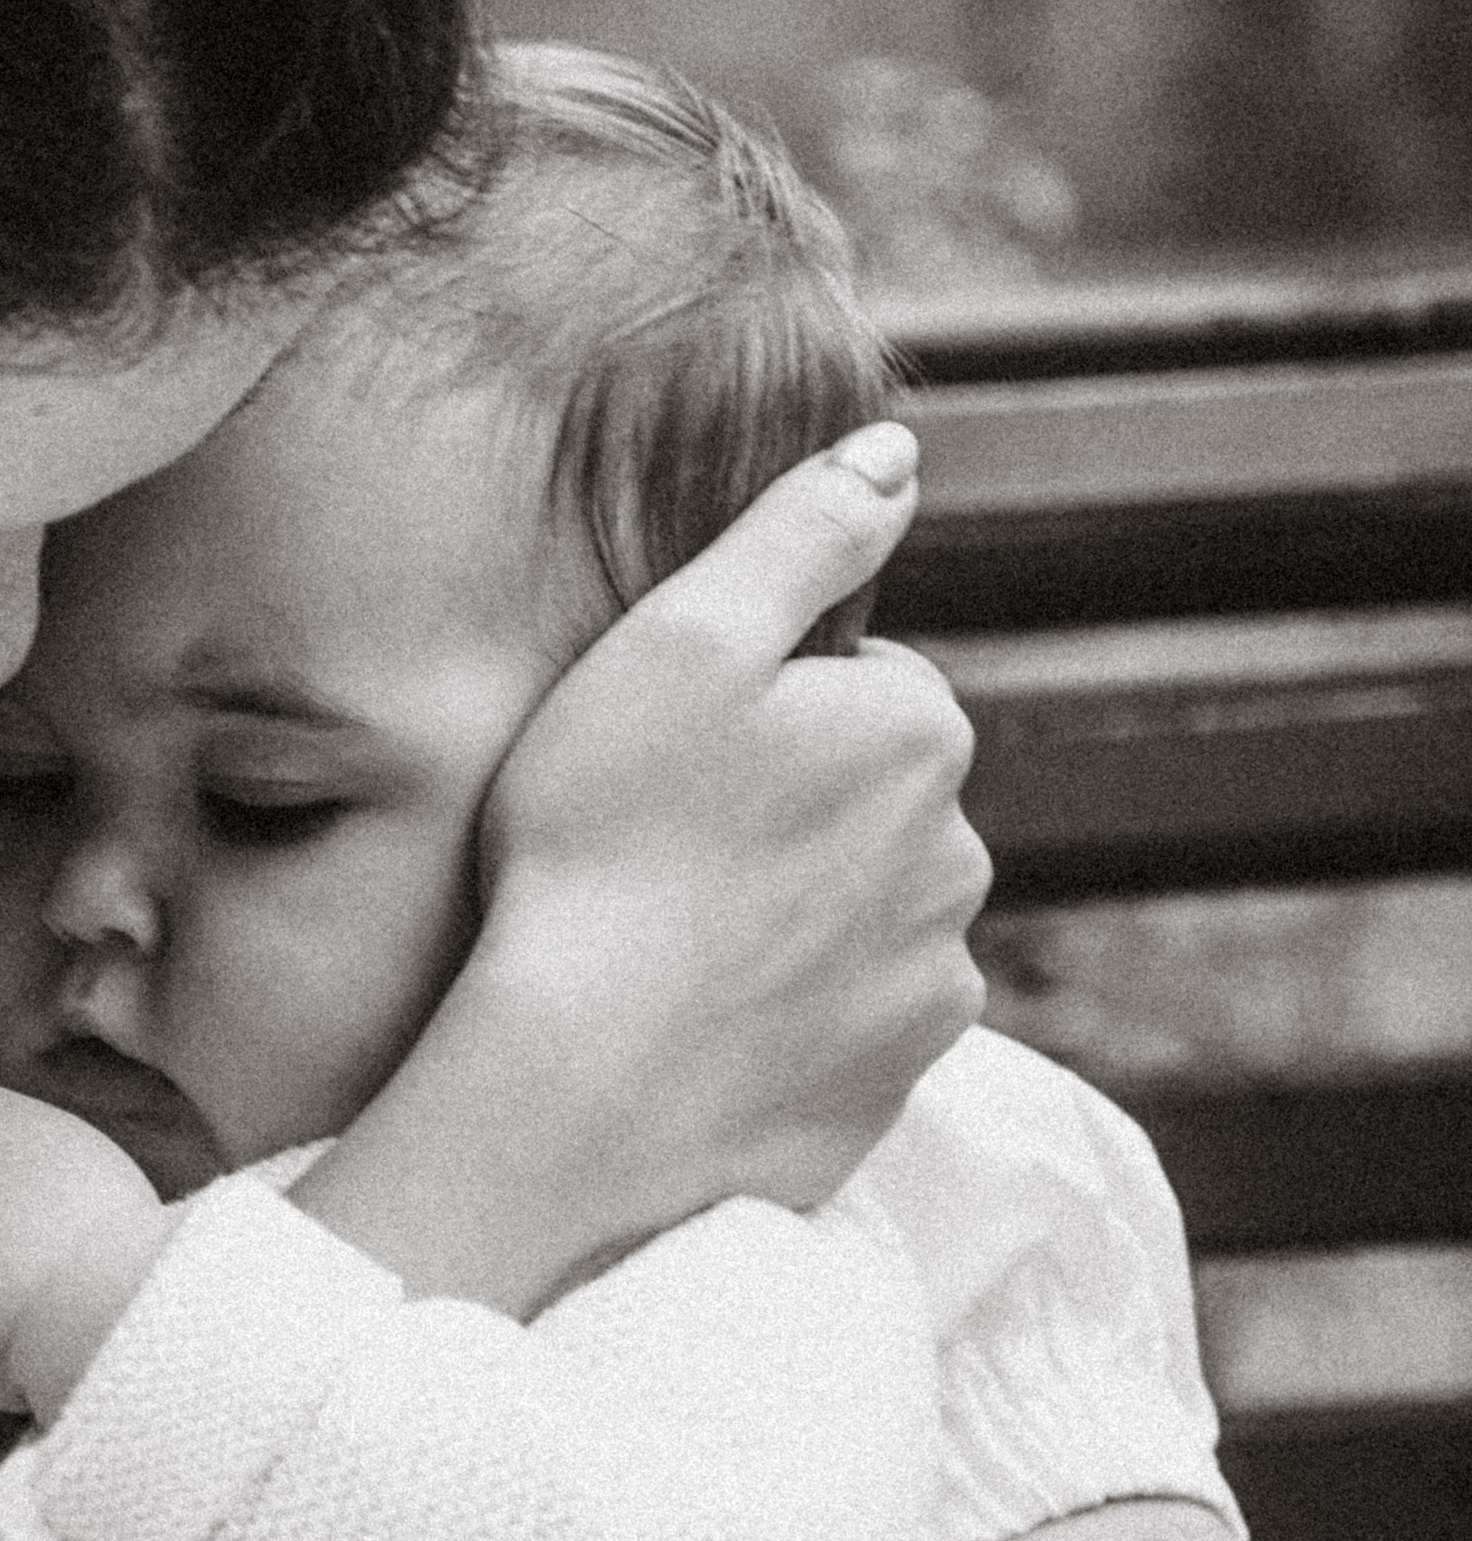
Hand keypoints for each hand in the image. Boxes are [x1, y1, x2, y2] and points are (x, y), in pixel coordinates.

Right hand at [303, 431, 987, 1311]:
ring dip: (794, 919)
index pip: (858, 689)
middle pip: (869, 806)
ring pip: (864, 918)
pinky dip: (791, 1022)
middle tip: (661, 852)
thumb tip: (895, 453)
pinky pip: (846, 1027)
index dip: (754, 714)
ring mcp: (930, 984)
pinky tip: (701, 1026)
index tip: (670, 760)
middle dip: (789, 814)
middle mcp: (959, 857)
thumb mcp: (678, 641)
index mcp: (918, 733)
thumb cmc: (603, 847)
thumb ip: (799, 534)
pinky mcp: (891, 1086)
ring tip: (677, 945)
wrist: (580, 1087)